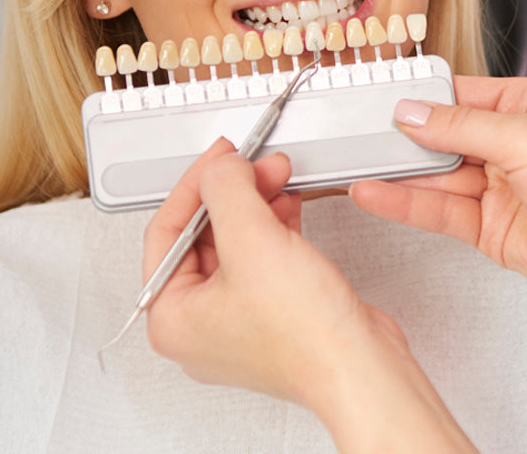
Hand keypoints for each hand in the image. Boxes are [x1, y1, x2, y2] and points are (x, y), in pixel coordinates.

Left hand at [143, 139, 477, 452]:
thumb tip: (220, 167)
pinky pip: (259, 255)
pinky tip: (286, 204)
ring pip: (234, 241)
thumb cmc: (306, 337)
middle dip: (232, 191)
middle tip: (255, 164)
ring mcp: (235, 321)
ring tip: (276, 177)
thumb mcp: (253, 240)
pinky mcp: (270, 314)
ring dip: (255, 202)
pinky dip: (271, 224)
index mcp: (172, 317)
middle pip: (201, 234)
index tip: (219, 157)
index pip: (166, 230)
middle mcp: (198, 323)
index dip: (195, 184)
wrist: (361, 369)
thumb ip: (227, 191)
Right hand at [350, 75, 526, 425]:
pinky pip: (437, 209)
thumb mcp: (524, 136)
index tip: (381, 96)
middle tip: (358, 132)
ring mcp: (495, 186)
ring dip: (397, 171)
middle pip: (441, 134)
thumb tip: (411, 112)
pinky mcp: (486, 226)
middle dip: (403, 136)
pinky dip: (404, 202)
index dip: (421, 97)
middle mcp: (508, 143)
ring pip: (434, 173)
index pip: (460, 93)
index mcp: (526, 105)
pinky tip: (375, 193)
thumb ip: (459, 126)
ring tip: (355, 164)